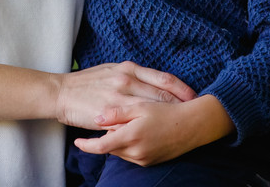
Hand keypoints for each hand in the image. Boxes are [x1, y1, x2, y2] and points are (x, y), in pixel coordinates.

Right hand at [55, 62, 196, 129]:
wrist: (61, 93)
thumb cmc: (86, 82)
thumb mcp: (111, 70)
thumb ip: (133, 75)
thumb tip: (153, 82)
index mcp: (129, 68)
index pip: (164, 79)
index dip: (183, 90)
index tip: (196, 98)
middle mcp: (127, 80)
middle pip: (163, 95)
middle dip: (182, 105)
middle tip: (197, 114)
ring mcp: (119, 98)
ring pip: (152, 109)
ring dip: (169, 118)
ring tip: (182, 127)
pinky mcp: (110, 114)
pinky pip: (134, 122)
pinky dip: (148, 128)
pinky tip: (157, 134)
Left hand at [73, 96, 232, 166]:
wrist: (192, 126)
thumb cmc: (167, 111)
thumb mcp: (140, 107)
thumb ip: (117, 113)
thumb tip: (97, 119)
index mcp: (131, 136)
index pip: (101, 146)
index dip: (87, 145)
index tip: (77, 142)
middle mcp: (136, 152)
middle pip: (110, 148)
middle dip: (105, 137)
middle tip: (108, 123)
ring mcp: (143, 159)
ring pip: (120, 152)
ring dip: (117, 141)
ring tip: (126, 124)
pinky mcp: (150, 161)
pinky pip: (131, 155)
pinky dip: (128, 145)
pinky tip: (135, 132)